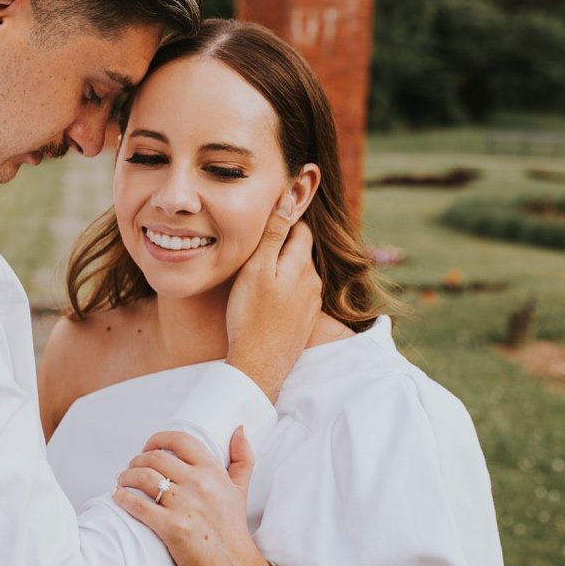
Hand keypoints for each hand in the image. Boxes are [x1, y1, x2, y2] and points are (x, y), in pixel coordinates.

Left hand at [112, 428, 271, 565]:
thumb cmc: (233, 530)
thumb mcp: (240, 490)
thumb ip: (242, 458)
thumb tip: (239, 429)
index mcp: (213, 472)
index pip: (180, 440)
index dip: (158, 439)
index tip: (148, 447)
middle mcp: (199, 484)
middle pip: (155, 457)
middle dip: (137, 460)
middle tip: (131, 468)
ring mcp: (184, 506)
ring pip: (143, 477)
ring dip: (126, 476)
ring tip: (122, 481)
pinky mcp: (172, 528)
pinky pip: (138, 505)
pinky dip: (123, 498)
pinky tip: (118, 497)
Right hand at [225, 199, 321, 401]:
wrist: (259, 366)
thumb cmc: (251, 316)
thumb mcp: (257, 269)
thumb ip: (274, 234)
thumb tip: (288, 200)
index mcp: (302, 264)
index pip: (300, 228)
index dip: (283, 221)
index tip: (263, 221)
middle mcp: (313, 282)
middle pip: (299, 251)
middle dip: (281, 245)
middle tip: (255, 248)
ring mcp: (311, 303)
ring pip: (297, 273)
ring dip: (281, 269)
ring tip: (256, 274)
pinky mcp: (304, 321)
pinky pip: (296, 294)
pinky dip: (283, 290)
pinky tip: (264, 299)